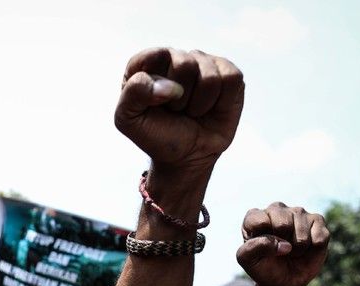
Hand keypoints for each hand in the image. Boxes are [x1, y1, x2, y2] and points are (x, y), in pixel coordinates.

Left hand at [115, 47, 243, 170]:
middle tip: (176, 110)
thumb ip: (134, 94)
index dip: (157, 82)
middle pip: (185, 63)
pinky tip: (212, 108)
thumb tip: (172, 86)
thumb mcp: (128, 120)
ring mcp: (204, 63)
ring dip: (199, 104)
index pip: (154, 55)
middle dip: (180, 98)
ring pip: (210, 76)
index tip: (156, 103)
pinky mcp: (229, 74)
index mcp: (147, 64)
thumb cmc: (156, 135)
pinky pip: (231, 78)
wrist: (185, 156)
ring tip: (192, 112)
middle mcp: (176, 58)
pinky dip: (221, 101)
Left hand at [236, 203, 329, 285]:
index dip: (262, 240)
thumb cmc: (263, 267)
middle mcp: (276, 210)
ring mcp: (298, 213)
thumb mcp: (248, 260)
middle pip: (283, 224)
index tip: (261, 249)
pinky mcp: (317, 221)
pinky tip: (307, 248)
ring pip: (302, 232)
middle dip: (282, 243)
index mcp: (255, 216)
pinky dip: (313, 248)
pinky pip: (320, 236)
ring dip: (298, 248)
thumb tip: (283, 244)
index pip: (257, 220)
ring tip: (292, 250)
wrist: (283, 282)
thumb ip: (254, 247)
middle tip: (279, 250)